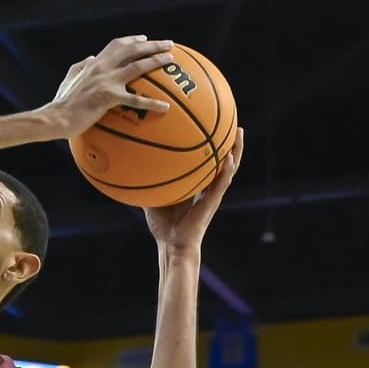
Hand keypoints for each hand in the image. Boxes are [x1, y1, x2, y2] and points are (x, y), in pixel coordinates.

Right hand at [46, 36, 174, 138]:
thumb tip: (91, 57)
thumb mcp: (69, 78)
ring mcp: (106, 82)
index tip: (145, 39)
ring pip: (138, 66)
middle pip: (132, 50)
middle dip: (153, 45)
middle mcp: (102, 68)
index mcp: (94, 63)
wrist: (55, 117)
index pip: (117, 45)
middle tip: (169, 45)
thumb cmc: (61, 102)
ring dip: (157, 61)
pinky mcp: (109, 98)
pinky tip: (165, 107)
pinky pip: (135, 100)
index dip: (133, 40)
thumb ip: (80, 66)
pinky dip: (151, 103)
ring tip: (171, 61)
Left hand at [144, 128, 243, 249]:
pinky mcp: (213, 202)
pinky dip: (226, 170)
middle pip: (223, 160)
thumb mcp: (153, 200)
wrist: (172, 243)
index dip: (211, 147)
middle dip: (228, 142)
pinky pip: (222, 183)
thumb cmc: (163, 225)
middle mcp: (208, 187)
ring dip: (236, 150)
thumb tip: (130, 172)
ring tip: (238, 132)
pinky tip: (229, 158)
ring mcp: (213, 194)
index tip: (212, 128)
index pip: (207, 163)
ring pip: (229, 168)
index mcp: (197, 186)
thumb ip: (147, 185)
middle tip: (232, 123)